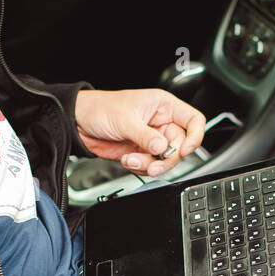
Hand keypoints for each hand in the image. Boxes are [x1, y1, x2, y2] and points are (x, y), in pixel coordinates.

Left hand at [74, 88, 205, 177]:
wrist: (79, 123)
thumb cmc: (100, 108)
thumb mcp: (125, 119)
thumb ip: (145, 135)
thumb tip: (162, 147)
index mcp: (164, 106)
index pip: (193, 120)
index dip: (195, 137)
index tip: (184, 150)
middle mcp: (161, 123)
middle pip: (180, 146)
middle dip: (165, 158)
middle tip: (151, 162)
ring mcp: (152, 139)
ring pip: (165, 160)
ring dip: (150, 165)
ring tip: (132, 160)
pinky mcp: (141, 152)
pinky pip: (151, 166)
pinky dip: (141, 168)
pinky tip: (127, 160)